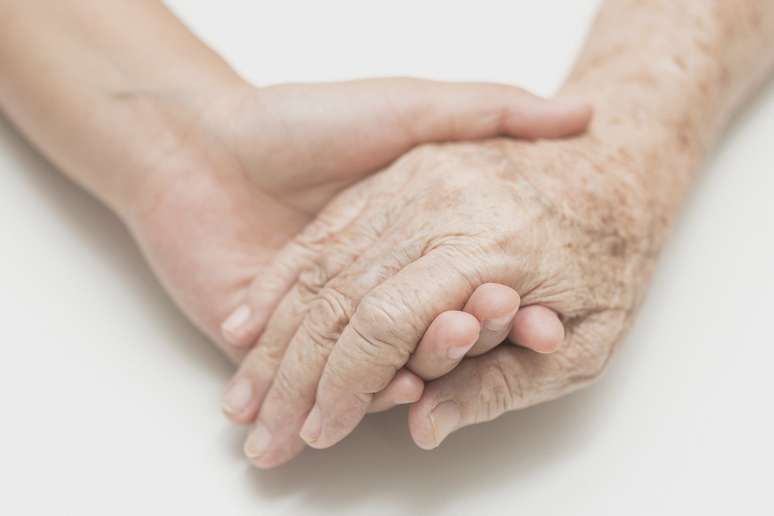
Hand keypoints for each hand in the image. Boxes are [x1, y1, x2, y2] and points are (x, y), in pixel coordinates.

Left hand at [121, 78, 589, 410]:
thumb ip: (488, 110)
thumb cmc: (305, 121)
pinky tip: (405, 387)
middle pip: (427, 329)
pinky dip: (367, 386)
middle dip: (468, 335)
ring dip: (427, 364)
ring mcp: (327, 323)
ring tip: (462, 350)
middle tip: (514, 327)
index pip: (464, 284)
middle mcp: (372, 286)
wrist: (202, 144)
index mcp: (406, 240)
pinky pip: (330, 380)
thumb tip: (578, 114)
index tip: (536, 308)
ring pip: (384, 361)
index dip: (500, 301)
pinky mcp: (285, 350)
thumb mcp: (410, 109)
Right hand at [229, 123, 662, 466]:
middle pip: (339, 300)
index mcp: (486, 248)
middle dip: (293, 376)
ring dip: (274, 338)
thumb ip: (503, 385)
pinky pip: (324, 232)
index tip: (316, 431)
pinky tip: (248, 321)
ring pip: (319, 268)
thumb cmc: (611, 251)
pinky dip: (281, 281)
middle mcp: (435, 208)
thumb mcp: (590, 338)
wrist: (613, 160)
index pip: (385, 324)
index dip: (343, 386)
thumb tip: (424, 427)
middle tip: (262, 434)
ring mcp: (409, 184)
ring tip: (242, 394)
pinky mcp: (393, 175)